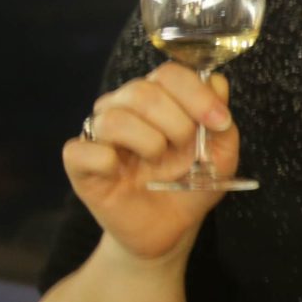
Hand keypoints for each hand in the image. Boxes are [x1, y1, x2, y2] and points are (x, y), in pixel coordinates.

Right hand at [63, 64, 238, 263]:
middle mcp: (124, 107)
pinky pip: (82, 150)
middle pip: (142, 91)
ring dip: (148, 143)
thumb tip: (217, 82)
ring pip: (114, 118)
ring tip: (157, 161)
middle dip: (176, 123)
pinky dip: (107, 161)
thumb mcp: (221, 155)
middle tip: (185, 147)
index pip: (170, 73)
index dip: (197, 94)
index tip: (219, 122)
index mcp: (159, 98)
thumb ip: (222, 121)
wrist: (171, 228)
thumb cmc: (191, 184)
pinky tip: (122, 171)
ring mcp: (99, 134)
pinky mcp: (79, 163)